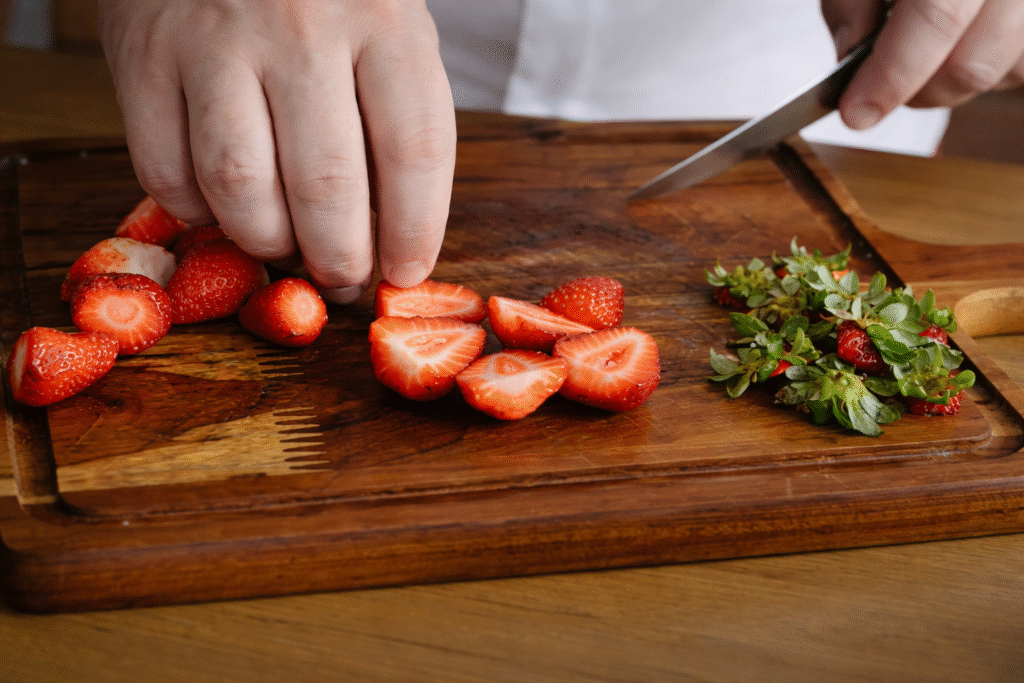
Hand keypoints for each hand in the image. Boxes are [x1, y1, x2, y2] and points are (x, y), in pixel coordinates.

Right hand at [99, 0, 455, 302]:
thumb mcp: (387, 33)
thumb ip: (397, 123)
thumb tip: (393, 242)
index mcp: (384, 20)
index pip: (414, 150)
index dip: (413, 231)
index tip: (403, 271)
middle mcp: (301, 25)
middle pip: (325, 184)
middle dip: (339, 259)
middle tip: (344, 279)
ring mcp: (215, 38)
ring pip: (240, 187)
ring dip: (267, 242)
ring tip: (285, 247)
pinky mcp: (143, 54)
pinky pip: (166, 173)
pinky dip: (197, 213)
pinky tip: (222, 207)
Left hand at [821, 0, 1023, 129]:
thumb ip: (850, 2)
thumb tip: (850, 59)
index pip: (937, 18)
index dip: (892, 77)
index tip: (855, 112)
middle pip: (974, 62)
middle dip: (917, 93)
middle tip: (878, 89)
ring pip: (1005, 70)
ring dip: (951, 80)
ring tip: (918, 53)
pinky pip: (1023, 63)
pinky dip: (988, 65)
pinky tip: (959, 40)